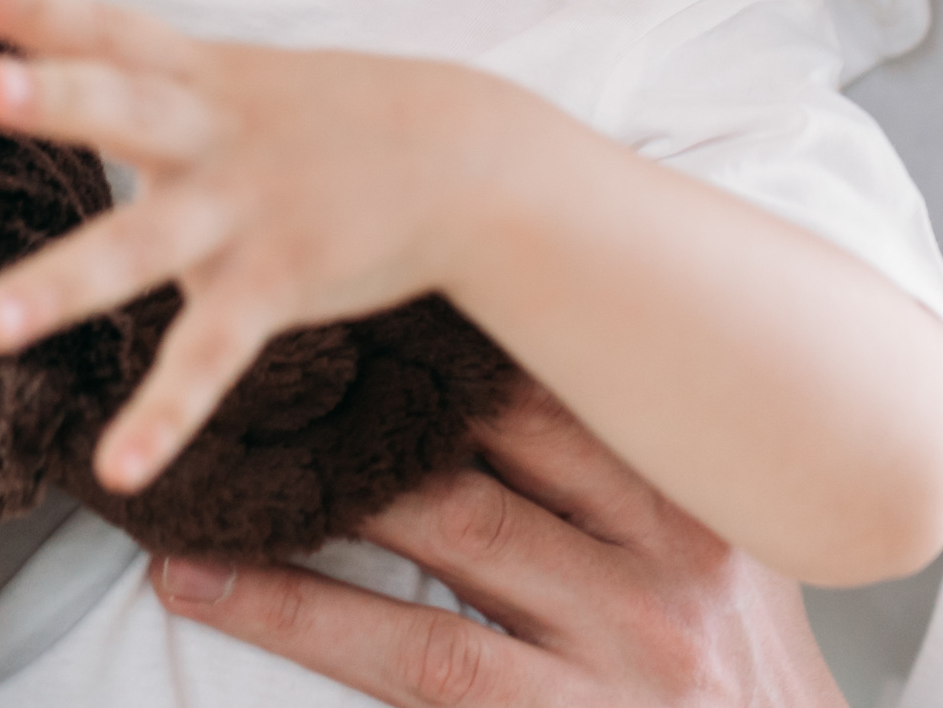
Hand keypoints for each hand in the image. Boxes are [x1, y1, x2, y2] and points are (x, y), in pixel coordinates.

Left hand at [0, 0, 537, 492]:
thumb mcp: (251, 77)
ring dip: (63, 282)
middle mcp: (214, 136)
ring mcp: (246, 211)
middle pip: (127, 109)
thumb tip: (73, 103)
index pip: (112, 30)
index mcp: (204, 77)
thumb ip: (160, 91)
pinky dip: (165, 414)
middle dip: (59, 97)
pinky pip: (211, 355)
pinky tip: (117, 469)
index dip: (37, 8)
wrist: (473, 160)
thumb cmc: (341, 118)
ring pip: (144, 247)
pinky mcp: (277, 284)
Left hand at [152, 383, 849, 707]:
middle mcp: (667, 553)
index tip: (363, 275)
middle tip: (275, 334)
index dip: (466, 324)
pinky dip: (304, 613)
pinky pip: (419, 657)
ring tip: (206, 455)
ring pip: (453, 530)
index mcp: (695, 493)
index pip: (569, 379)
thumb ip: (639, 476)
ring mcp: (618, 642)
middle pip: (507, 431)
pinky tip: (209, 583)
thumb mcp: (727, 560)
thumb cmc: (736, 681)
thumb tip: (515, 375)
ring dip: (320, 489)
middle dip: (385, 383)